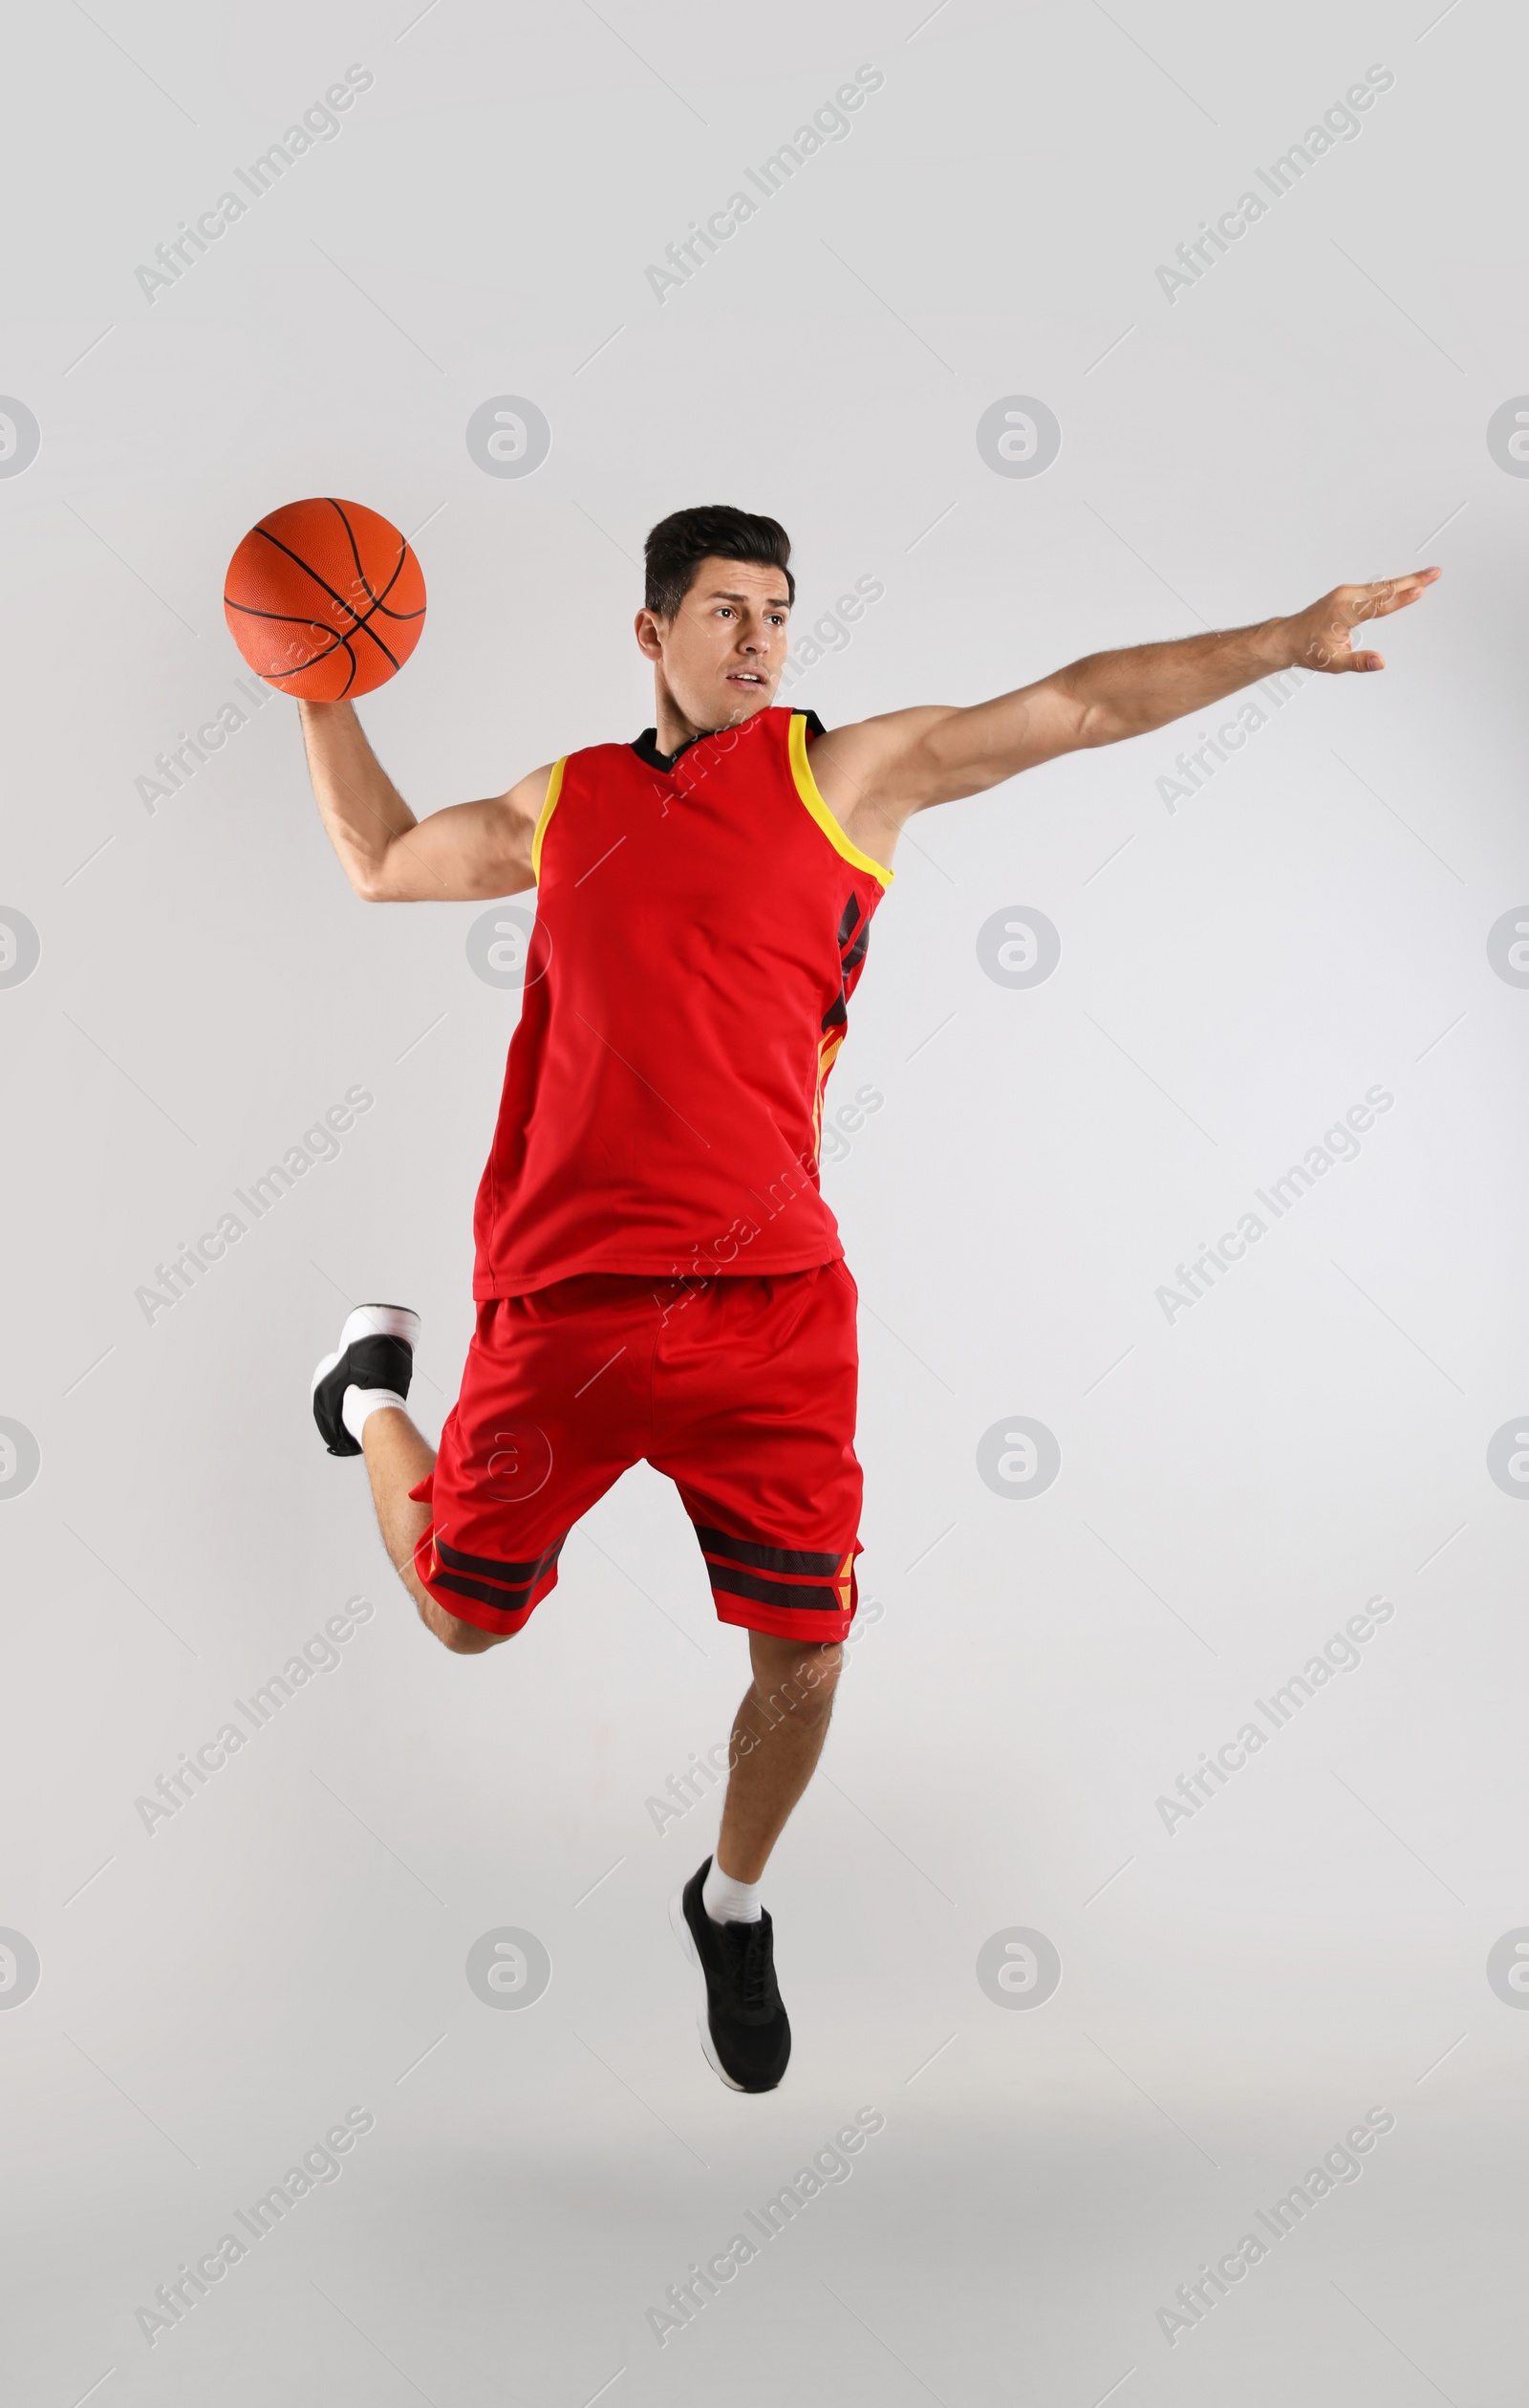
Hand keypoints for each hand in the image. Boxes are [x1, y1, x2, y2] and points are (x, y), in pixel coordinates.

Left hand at [1285, 567, 1440, 673]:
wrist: (1288, 638)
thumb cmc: (1309, 650)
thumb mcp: (1333, 663)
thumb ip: (1358, 662)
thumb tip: (1380, 662)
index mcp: (1343, 612)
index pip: (1378, 605)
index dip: (1401, 599)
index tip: (1420, 590)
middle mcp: (1346, 597)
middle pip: (1385, 588)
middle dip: (1413, 581)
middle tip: (1435, 573)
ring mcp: (1346, 592)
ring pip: (1381, 586)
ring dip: (1406, 580)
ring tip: (1428, 576)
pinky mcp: (1347, 593)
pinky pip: (1374, 587)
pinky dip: (1392, 585)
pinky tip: (1406, 583)